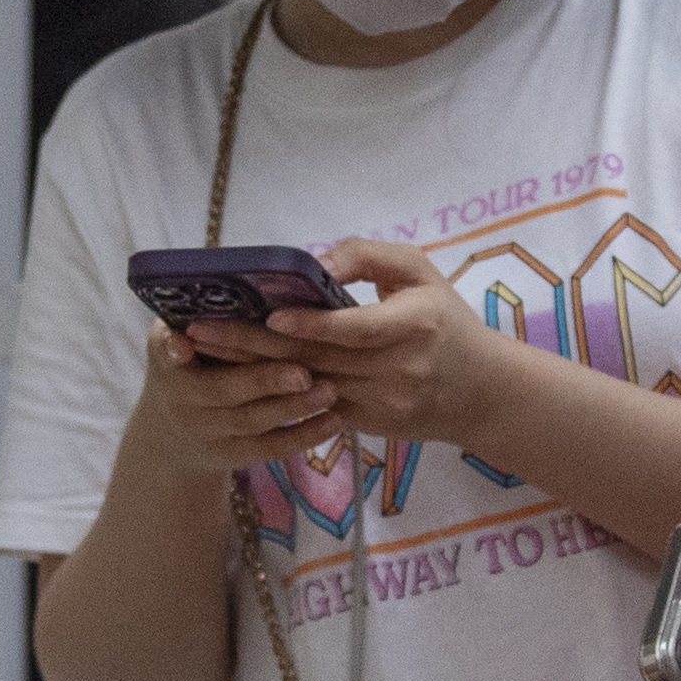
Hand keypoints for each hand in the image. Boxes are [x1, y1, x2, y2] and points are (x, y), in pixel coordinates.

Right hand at [132, 323, 337, 482]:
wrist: (173, 436)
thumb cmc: (190, 365)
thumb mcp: (178, 336)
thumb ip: (199, 314)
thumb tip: (239, 276)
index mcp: (168, 357)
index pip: (165, 350)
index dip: (173, 348)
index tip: (183, 344)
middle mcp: (182, 398)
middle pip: (222, 390)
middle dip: (263, 381)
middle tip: (303, 371)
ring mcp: (208, 431)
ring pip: (252, 422)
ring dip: (292, 407)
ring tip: (329, 390)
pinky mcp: (233, 455)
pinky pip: (270, 447)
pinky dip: (303, 435)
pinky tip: (334, 420)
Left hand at [197, 238, 498, 444]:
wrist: (480, 392)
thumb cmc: (445, 320)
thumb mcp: (421, 271)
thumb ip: (368, 256)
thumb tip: (314, 261)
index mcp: (415, 324)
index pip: (356, 329)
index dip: (312, 325)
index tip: (270, 316)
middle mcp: (397, 369)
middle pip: (316, 359)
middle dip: (253, 346)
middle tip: (201, 330)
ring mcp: (380, 404)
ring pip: (305, 389)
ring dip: (250, 373)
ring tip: (203, 354)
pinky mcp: (366, 424)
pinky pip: (311, 411)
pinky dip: (270, 396)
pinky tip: (232, 382)